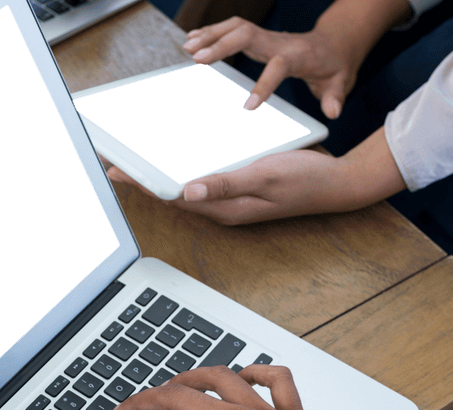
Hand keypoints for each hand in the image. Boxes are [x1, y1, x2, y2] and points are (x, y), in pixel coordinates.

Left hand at [109, 149, 350, 224]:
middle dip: (143, 179)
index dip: (142, 182)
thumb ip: (227, 183)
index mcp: (225, 208)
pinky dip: (182, 170)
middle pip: (172, 193)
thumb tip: (187, 191)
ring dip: (159, 176)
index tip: (116, 170)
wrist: (338, 184)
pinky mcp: (239, 190)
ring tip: (134, 163)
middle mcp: (223, 208)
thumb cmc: (305, 179)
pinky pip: (202, 181)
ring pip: (184, 188)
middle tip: (114, 164)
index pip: (172, 195)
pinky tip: (174, 160)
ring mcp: (231, 201)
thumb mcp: (265, 175)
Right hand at [183, 16, 358, 116]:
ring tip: (187, 46)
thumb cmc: (333, 67)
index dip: (264, 85)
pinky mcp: (258, 36)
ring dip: (211, 34)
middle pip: (248, 36)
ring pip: (236, 27)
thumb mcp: (340, 83)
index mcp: (299, 55)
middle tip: (196, 57)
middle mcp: (279, 41)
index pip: (279, 67)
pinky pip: (233, 29)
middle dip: (221, 45)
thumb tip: (333, 112)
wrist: (332, 44)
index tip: (248, 106)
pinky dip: (212, 32)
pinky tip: (193, 38)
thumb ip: (336, 97)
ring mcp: (267, 36)